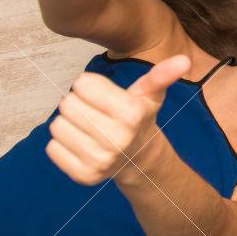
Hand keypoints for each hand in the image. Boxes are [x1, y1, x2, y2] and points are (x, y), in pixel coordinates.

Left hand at [45, 54, 189, 184]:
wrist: (138, 158)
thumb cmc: (138, 119)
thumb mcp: (149, 94)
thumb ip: (161, 75)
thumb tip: (184, 60)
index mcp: (132, 113)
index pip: (82, 84)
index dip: (89, 86)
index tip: (101, 95)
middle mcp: (117, 139)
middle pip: (67, 105)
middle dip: (77, 104)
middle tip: (94, 112)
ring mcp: (100, 160)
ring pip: (57, 126)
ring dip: (68, 123)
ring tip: (87, 127)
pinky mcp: (84, 175)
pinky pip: (52, 148)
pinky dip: (62, 144)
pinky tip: (81, 143)